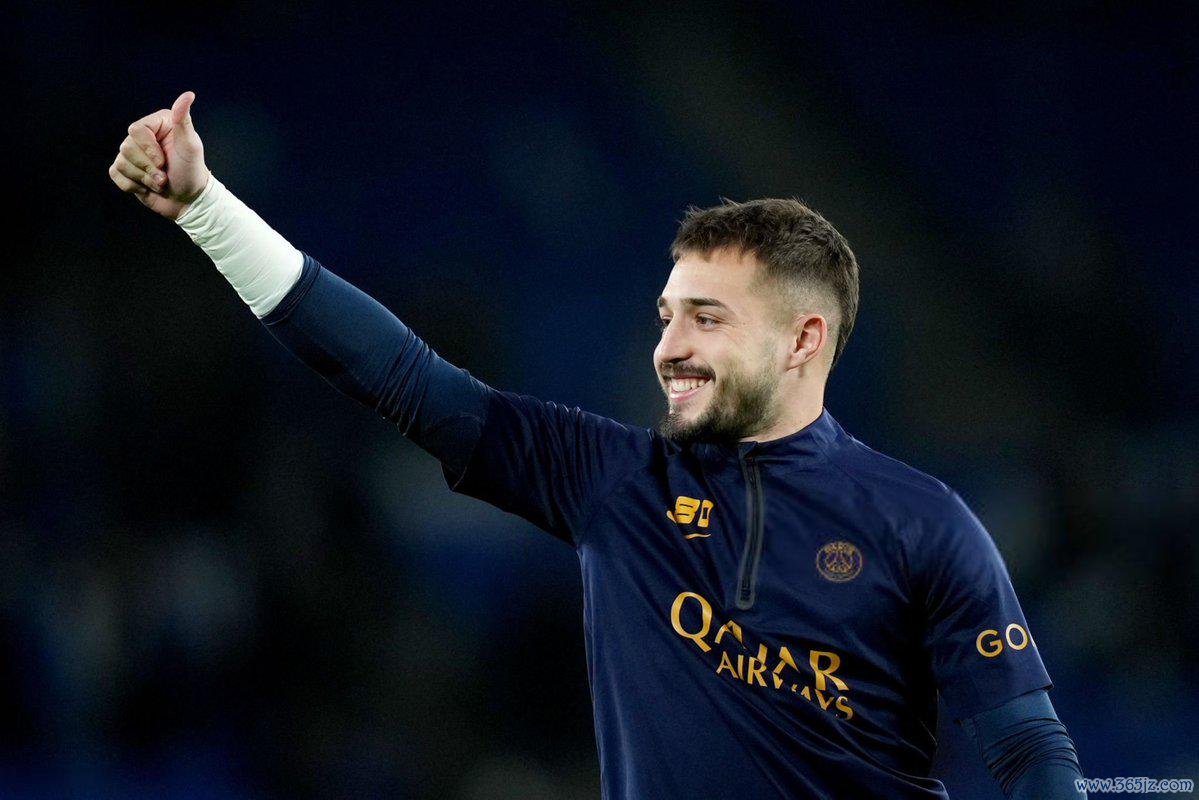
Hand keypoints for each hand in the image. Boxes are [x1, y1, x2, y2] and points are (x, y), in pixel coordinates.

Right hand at [109, 91, 208, 219]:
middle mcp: (142, 136)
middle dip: (148, 168)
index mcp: (157, 124)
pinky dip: (133, 186)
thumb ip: (184, 121)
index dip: (147, 149)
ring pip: (121, 162)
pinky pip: (115, 174)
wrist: (188, 200)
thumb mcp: (191, 147)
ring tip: (160, 182)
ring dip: (144, 178)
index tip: (163, 161)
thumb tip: (188, 95)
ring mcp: (131, 153)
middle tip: (165, 176)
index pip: (136, 130)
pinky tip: (147, 187)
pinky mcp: (124, 170)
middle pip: (126, 147)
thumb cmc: (192, 171)